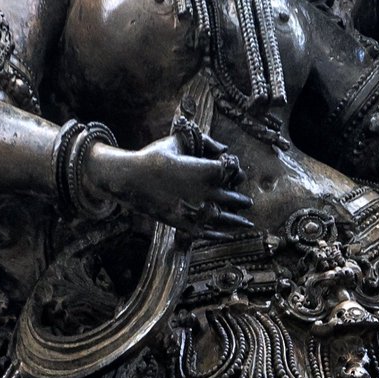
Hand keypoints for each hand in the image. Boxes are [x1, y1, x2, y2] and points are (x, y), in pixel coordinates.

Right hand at [87, 130, 252, 239]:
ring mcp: (195, 209)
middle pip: (232, 198)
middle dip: (241, 201)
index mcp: (205, 171)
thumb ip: (203, 141)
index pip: (231, 172)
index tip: (236, 174)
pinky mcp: (184, 222)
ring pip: (223, 218)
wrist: (131, 178)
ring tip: (247, 224)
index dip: (235, 173)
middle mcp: (204, 192)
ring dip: (237, 221)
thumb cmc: (154, 157)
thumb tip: (223, 147)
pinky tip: (227, 236)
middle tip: (248, 203)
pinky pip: (206, 231)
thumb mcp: (177, 142)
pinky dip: (219, 234)